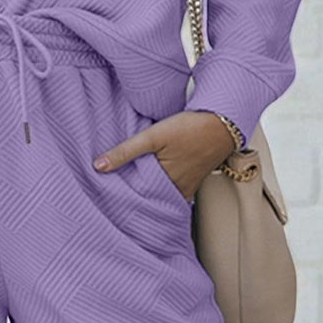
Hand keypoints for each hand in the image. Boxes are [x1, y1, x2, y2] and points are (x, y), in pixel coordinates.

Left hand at [92, 109, 237, 200]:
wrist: (223, 123)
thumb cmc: (191, 128)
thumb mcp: (153, 136)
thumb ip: (125, 151)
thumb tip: (98, 166)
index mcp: (164, 182)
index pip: (136, 196)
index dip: (121, 196)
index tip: (106, 197)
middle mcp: (176, 190)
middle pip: (149, 198)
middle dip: (133, 198)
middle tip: (113, 197)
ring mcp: (186, 187)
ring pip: (161, 196)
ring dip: (148, 194)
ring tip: (130, 191)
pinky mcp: (193, 182)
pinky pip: (174, 192)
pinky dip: (162, 190)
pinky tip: (155, 183)